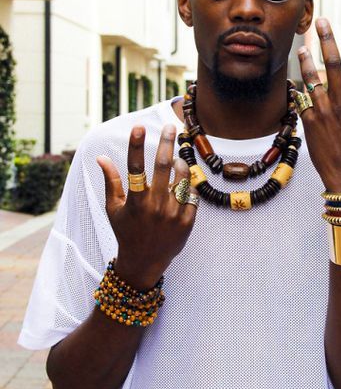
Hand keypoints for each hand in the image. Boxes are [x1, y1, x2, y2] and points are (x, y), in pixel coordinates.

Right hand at [96, 124, 196, 289]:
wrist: (144, 262)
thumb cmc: (126, 231)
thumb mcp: (113, 208)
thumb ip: (110, 181)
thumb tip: (101, 157)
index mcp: (134, 202)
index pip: (135, 167)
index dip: (136, 145)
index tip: (139, 126)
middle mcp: (154, 207)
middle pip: (163, 166)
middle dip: (166, 142)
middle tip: (169, 126)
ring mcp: (173, 214)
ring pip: (182, 177)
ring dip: (181, 163)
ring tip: (177, 157)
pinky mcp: (187, 222)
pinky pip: (192, 194)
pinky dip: (188, 184)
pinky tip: (184, 181)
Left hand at [297, 18, 340, 192]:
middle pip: (333, 63)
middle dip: (327, 39)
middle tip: (320, 21)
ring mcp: (325, 111)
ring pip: (312, 78)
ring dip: (306, 59)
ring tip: (301, 45)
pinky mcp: (310, 121)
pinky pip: (301, 98)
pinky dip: (298, 86)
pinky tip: (294, 76)